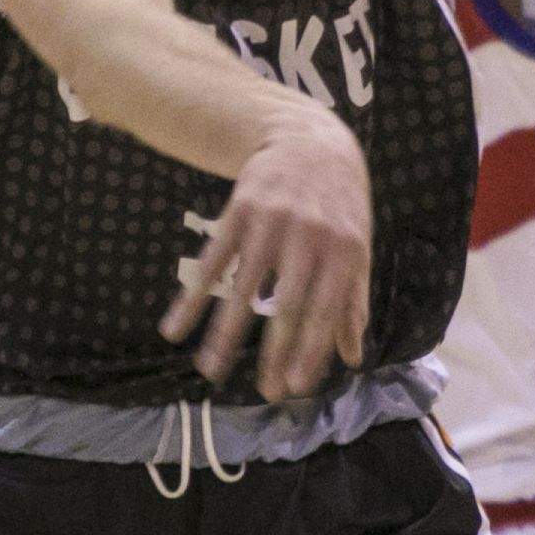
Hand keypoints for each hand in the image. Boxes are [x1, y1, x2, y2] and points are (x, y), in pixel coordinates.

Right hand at [159, 109, 370, 401]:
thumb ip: (353, 303)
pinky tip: (176, 328)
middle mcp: (309, 236)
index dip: (310, 350)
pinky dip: (192, 296)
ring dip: (225, 332)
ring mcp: (271, 222)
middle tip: (263, 392)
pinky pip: (213, 262)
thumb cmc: (339, 207)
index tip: (295, 387)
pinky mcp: (238, 211)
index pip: (326, 310)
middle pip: (288, 303)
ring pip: (244, 287)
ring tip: (210, 370)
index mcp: (344, 250)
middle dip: (274, 351)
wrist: (309, 142)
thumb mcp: (358, 249)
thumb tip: (352, 359)